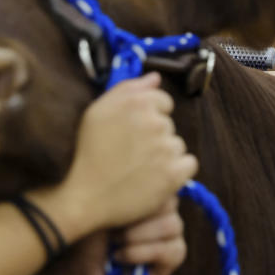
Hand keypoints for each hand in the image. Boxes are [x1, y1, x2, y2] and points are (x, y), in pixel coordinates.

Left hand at [15, 198, 184, 274]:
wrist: (77, 271)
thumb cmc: (87, 234)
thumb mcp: (100, 207)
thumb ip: (123, 192)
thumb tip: (143, 181)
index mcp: (150, 191)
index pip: (163, 180)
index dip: (143, 190)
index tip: (117, 202)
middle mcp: (165, 209)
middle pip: (170, 202)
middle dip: (139, 213)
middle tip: (113, 223)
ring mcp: (172, 233)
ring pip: (172, 225)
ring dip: (138, 235)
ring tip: (114, 242)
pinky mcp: (173, 257)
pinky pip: (173, 250)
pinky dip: (143, 252)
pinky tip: (121, 255)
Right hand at [32, 73, 197, 240]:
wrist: (85, 196)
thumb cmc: (88, 151)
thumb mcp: (98, 111)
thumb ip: (129, 88)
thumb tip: (156, 78)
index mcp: (137, 102)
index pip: (163, 102)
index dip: (149, 116)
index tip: (133, 132)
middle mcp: (155, 121)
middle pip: (169, 125)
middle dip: (155, 136)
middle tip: (132, 152)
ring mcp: (166, 148)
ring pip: (178, 145)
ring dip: (165, 154)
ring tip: (141, 168)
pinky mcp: (174, 173)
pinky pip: (189, 164)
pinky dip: (177, 171)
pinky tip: (156, 177)